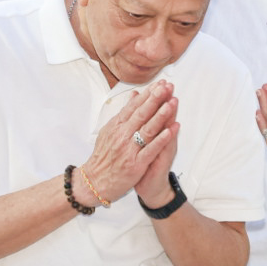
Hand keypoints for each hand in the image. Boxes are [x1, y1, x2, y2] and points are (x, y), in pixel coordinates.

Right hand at [72, 81, 177, 207]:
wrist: (95, 181)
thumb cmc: (103, 157)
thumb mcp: (109, 131)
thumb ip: (123, 113)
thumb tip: (134, 95)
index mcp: (116, 126)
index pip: (133, 106)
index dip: (147, 94)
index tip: (159, 84)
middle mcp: (122, 135)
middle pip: (141, 114)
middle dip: (155, 99)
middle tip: (166, 87)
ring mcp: (129, 149)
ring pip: (147, 129)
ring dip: (160, 116)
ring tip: (171, 104)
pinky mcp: (135, 164)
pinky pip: (150, 149)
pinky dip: (161, 139)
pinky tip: (170, 130)